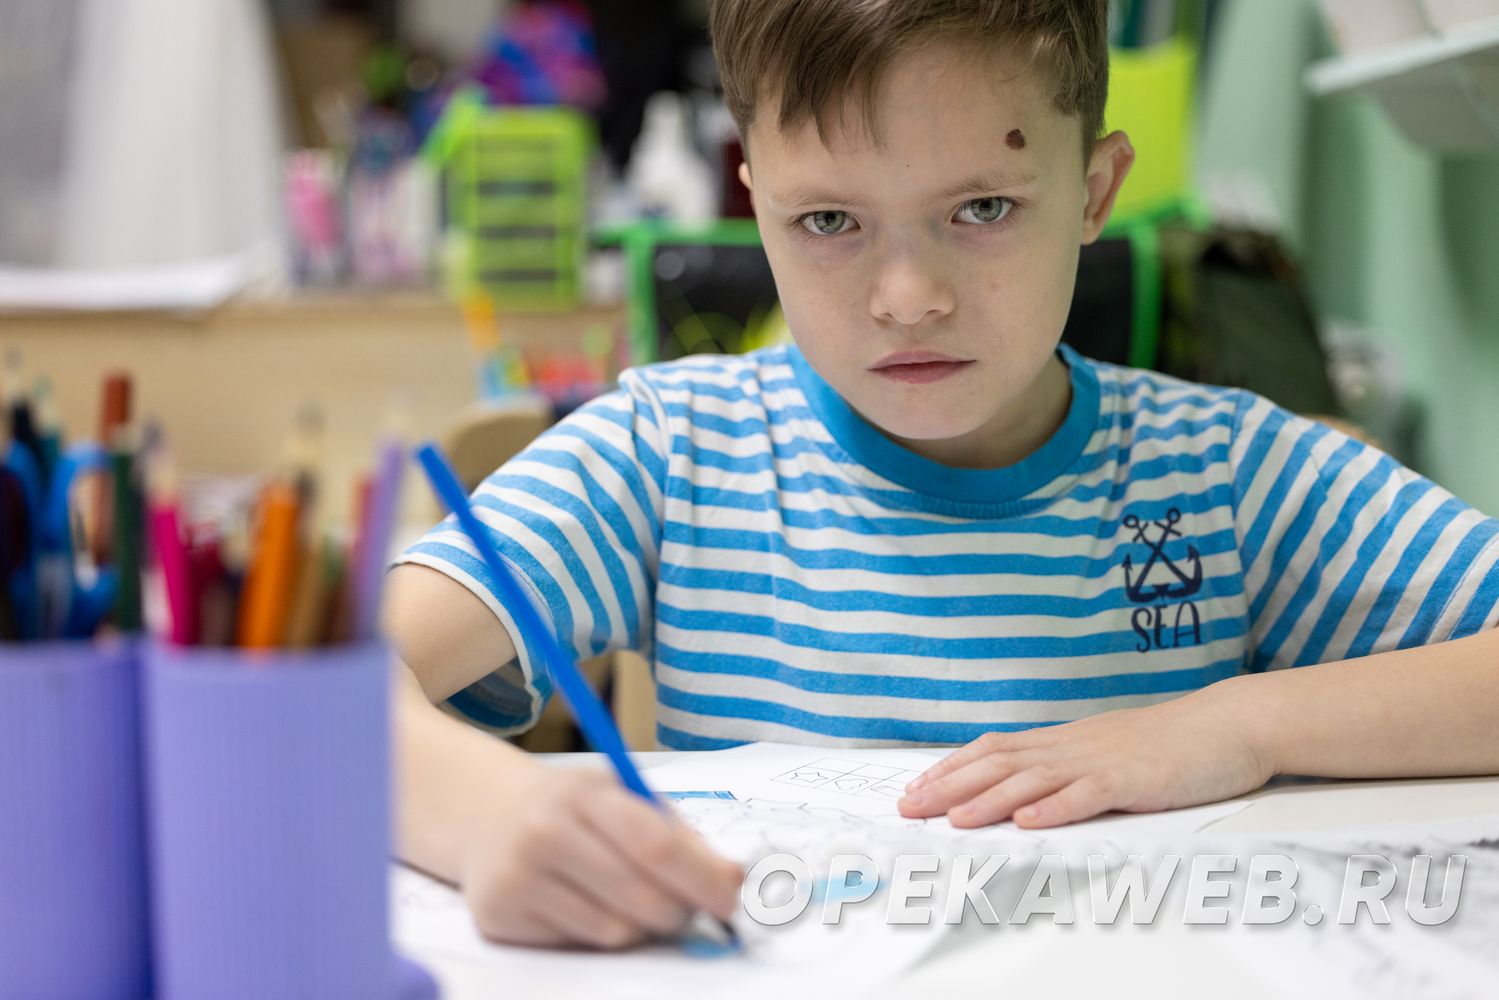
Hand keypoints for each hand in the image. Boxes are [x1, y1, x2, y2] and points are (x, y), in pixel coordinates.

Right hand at [460, 764, 743, 948]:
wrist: (487, 813)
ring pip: (613, 931)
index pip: (655, 845)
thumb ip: (680, 836)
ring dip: (641, 926)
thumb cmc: (575, 807)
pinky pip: (578, 944)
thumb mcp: (623, 797)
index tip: (731, 900)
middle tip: (688, 908)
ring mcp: (517, 876)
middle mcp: (545, 832)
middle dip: (680, 911)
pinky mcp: (499, 917)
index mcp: (584, 793)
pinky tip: (587, 903)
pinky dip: (598, 932)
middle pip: (639, 896)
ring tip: (634, 900)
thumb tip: (734, 880)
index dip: (702, 879)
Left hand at [897, 680, 1274, 828]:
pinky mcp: (1134, 780)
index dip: (951, 768)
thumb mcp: (1106, 751)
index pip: (993, 750)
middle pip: (999, 763)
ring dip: (989, 799)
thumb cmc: (1170, 743)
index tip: (915, 786)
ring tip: (954, 818)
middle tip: (909, 806)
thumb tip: (1023, 786)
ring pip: (1033, 779)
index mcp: (1064, 741)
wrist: (1229, 724)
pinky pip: (1089, 795)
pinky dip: (1056, 808)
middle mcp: (1072, 747)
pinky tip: (1030, 821)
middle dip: (949, 785)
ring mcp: (1101, 762)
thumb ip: (1066, 765)